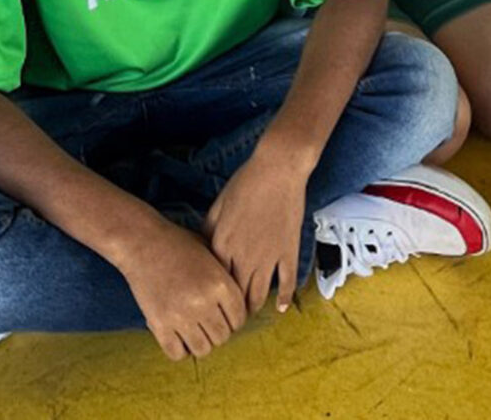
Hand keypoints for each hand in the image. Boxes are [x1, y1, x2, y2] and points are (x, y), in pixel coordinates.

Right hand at [119, 218, 247, 359]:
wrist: (140, 241)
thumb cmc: (177, 244)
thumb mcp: (211, 254)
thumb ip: (227, 280)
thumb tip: (240, 308)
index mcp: (220, 283)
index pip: (239, 319)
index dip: (233, 320)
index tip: (223, 316)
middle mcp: (203, 302)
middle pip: (223, 336)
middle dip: (217, 331)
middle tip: (206, 322)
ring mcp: (181, 315)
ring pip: (203, 349)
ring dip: (200, 342)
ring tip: (192, 330)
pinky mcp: (159, 324)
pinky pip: (177, 353)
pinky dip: (180, 349)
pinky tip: (177, 335)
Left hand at [204, 147, 310, 314]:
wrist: (277, 170)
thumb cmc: (245, 183)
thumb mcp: (218, 205)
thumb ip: (208, 230)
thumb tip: (202, 248)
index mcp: (222, 245)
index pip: (214, 281)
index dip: (212, 296)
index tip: (210, 305)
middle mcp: (243, 257)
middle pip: (235, 293)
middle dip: (231, 310)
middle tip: (228, 319)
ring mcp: (268, 257)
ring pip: (258, 293)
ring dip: (253, 307)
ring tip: (249, 316)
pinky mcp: (288, 252)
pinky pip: (286, 281)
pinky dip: (284, 297)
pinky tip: (280, 308)